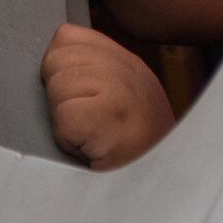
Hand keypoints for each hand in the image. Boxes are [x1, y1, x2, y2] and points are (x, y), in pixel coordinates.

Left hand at [42, 23, 176, 169]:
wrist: (167, 185)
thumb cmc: (137, 151)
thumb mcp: (123, 98)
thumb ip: (94, 71)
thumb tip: (55, 58)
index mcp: (124, 61)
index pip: (66, 37)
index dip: (60, 69)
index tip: (78, 98)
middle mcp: (125, 67)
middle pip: (54, 60)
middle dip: (59, 96)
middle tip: (86, 123)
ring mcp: (119, 89)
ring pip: (56, 88)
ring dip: (64, 119)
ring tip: (90, 135)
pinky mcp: (106, 116)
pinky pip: (63, 117)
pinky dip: (68, 139)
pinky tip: (92, 147)